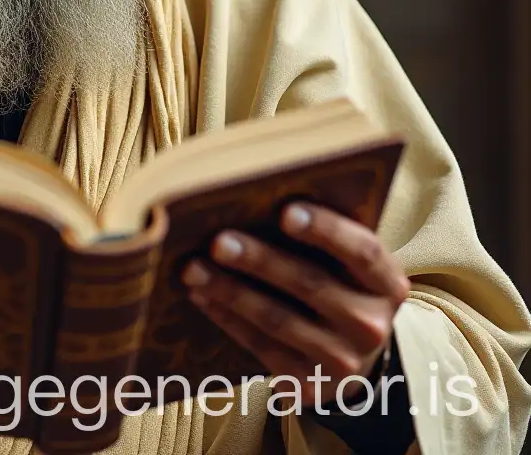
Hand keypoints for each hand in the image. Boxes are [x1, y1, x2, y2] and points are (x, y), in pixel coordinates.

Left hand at [181, 203, 409, 408]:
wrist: (354, 357)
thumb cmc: (338, 285)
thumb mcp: (346, 263)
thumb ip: (319, 233)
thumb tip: (256, 196)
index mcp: (385, 282)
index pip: (361, 251)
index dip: (325, 230)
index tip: (285, 211)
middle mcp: (370, 324)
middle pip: (310, 284)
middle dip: (259, 260)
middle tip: (218, 241)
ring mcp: (341, 360)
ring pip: (278, 319)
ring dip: (230, 291)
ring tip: (193, 268)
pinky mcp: (307, 383)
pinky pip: (260, 345)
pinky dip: (226, 317)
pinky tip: (201, 294)